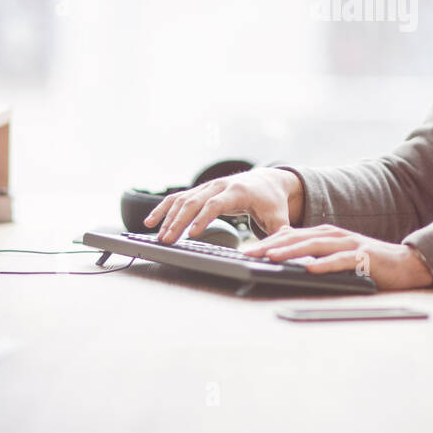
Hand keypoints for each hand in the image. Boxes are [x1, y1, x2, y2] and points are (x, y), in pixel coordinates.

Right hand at [146, 168, 303, 242]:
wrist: (268, 181)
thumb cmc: (272, 202)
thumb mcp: (279, 217)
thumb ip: (279, 233)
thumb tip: (281, 250)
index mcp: (238, 192)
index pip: (216, 203)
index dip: (203, 218)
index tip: (191, 234)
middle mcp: (219, 186)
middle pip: (194, 202)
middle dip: (179, 222)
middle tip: (167, 241)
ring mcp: (207, 187)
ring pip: (182, 199)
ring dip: (168, 217)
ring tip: (158, 236)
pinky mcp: (200, 191)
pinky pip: (178, 198)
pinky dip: (163, 209)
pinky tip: (150, 222)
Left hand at [243, 224, 432, 290]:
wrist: (404, 264)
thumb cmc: (367, 263)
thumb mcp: (336, 257)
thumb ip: (315, 255)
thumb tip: (286, 259)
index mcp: (326, 234)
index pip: (291, 236)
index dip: (268, 242)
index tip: (247, 251)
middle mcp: (335, 235)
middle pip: (298, 238)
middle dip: (271, 245)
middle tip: (249, 253)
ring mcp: (350, 244)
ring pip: (315, 246)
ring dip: (292, 251)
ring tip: (272, 258)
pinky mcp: (363, 257)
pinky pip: (341, 261)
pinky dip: (325, 265)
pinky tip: (310, 269)